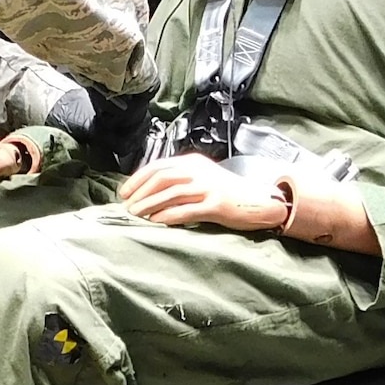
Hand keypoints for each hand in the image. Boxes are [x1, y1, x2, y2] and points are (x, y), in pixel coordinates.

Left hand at [118, 154, 287, 231]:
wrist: (260, 202)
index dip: (138, 179)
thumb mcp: (203, 178)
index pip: (159, 166)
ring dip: (150, 204)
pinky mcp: (216, 204)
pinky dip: (169, 215)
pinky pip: (187, 209)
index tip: (124, 192)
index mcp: (193, 163)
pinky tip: (156, 221)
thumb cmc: (228, 193)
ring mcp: (208, 187)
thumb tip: (149, 192)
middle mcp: (199, 172)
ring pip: (172, 193)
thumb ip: (181, 180)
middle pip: (162, 177)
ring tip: (136, 215)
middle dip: (141, 192)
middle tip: (127, 207)